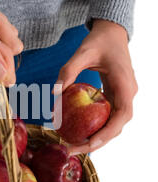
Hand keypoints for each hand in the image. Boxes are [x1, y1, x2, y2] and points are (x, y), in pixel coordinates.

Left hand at [55, 19, 137, 153]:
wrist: (112, 32)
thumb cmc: (99, 40)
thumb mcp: (82, 52)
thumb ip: (68, 71)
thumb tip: (53, 93)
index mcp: (125, 85)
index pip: (122, 115)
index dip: (108, 133)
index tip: (90, 144)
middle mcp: (128, 94)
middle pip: (117, 126)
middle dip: (97, 142)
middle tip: (72, 150)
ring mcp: (123, 96)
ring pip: (113, 124)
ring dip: (96, 137)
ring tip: (73, 145)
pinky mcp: (116, 96)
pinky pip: (108, 117)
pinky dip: (95, 127)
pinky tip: (77, 132)